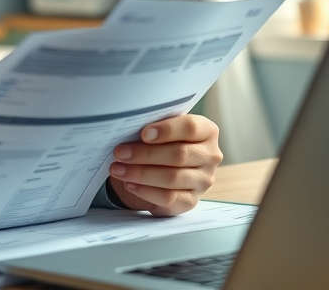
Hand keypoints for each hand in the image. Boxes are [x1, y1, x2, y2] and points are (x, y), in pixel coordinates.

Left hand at [107, 114, 221, 215]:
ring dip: (140, 173)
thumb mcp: (160, 129)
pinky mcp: (191, 200)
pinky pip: (168, 197)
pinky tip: (129, 184)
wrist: (161, 168)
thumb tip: (128, 128)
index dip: (166, 130)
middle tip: (120, 153)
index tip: (143, 133)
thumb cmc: (160, 142)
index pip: (190, 127)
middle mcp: (210, 156)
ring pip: (172, 177)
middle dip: (145, 154)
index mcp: (206, 131)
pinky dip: (145, 191)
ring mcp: (203, 180)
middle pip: (179, 155)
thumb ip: (153, 127)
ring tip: (118, 169)